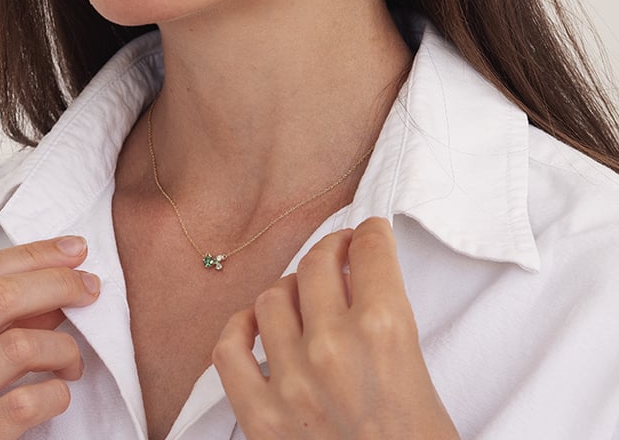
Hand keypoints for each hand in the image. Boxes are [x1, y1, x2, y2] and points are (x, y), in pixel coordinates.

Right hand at [0, 236, 99, 439]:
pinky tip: (57, 393)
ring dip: (63, 346)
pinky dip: (56, 392)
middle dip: (58, 283)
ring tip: (71, 359)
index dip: (31, 254)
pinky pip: (27, 402)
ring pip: (20, 345)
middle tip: (89, 287)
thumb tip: (52, 286)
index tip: (72, 250)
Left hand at [213, 218, 459, 438]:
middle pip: (317, 263)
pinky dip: (238, 329)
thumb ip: (388, 322)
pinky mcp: (259, 417)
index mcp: (387, 333)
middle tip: (339, 254)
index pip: (370, 250)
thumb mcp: (423, 376)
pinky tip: (256, 327)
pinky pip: (228, 348)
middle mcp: (333, 347)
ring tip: (305, 299)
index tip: (368, 232)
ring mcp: (290, 381)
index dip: (369, 233)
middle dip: (331, 249)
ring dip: (289, 290)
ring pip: (271, 297)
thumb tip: (359, 278)